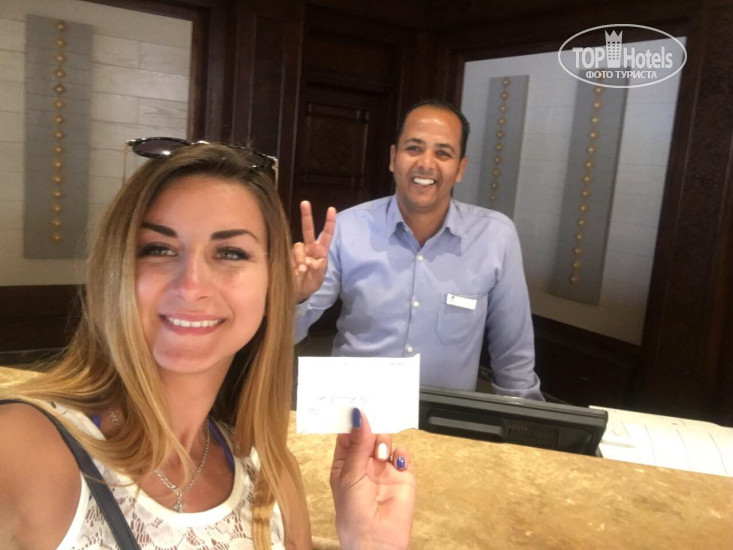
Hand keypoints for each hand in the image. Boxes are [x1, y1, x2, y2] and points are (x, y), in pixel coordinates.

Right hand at [291, 201, 335, 302]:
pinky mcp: (287, 257)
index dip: (329, 223)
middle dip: (307, 216)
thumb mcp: (318, 279)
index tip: (331, 209)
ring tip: (302, 270)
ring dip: (300, 257)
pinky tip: (297, 271)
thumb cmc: (310, 284)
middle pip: (308, 230)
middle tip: (305, 202)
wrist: (296, 294)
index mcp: (320, 252)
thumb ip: (319, 270)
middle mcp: (308, 249)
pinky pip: (290, 255)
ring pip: (298, 246)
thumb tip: (313, 261)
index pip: (326, 235)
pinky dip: (295, 262)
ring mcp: (297, 252)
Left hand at [330, 409, 415, 549]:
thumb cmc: (353, 511)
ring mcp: (384, 468)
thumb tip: (359, 416)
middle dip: (370, 426)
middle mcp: (364, 464)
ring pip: (385, 440)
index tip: (353, 405)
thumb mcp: (349, 474)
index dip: (350, 422)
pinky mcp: (403, 475)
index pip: (347, 436)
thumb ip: (357, 444)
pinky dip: (401, 453)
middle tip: (372, 414)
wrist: (377, 539)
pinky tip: (396, 462)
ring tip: (380, 454)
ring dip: (383, 441)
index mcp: (344, 464)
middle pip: (368, 434)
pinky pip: (403, 454)